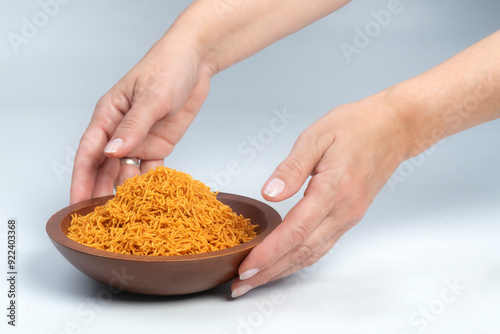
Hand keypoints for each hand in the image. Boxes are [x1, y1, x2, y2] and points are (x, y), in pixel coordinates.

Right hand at [70, 38, 212, 203]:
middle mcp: (120, 131)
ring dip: (126, 190)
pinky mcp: (159, 144)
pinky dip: (150, 182)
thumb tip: (111, 152)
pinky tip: (150, 197)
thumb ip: (133, 126)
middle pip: (105, 168)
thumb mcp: (151, 97)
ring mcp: (140, 140)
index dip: (81, 179)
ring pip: (127, 171)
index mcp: (108, 116)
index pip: (89, 152)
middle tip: (100, 219)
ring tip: (127, 213)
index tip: (77, 203)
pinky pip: (151, 168)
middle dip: (100, 192)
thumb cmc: (167, 69)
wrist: (196, 64)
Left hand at [231, 91, 412, 296]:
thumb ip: (291, 168)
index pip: (295, 230)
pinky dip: (299, 260)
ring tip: (257, 280)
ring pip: (312, 254)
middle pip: (301, 251)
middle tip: (240, 285)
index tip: (246, 266)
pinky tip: (284, 264)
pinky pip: (322, 246)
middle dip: (269, 271)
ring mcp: (348, 217)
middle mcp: (343, 211)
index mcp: (332, 190)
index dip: (269, 252)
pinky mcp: (349, 217)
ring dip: (282, 271)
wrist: (393, 129)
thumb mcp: (317, 137)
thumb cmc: (356, 127)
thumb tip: (269, 193)